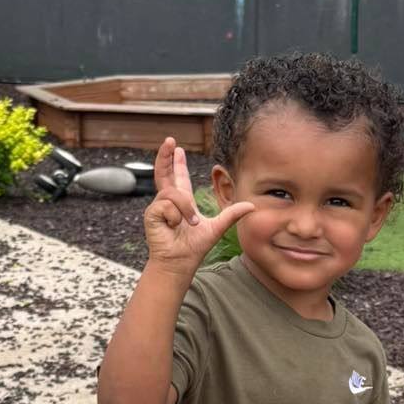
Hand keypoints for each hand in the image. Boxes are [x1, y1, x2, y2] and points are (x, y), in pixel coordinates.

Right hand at [142, 138, 253, 277]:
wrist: (180, 262)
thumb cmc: (194, 248)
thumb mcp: (217, 227)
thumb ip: (232, 215)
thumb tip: (251, 205)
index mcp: (182, 202)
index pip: (178, 177)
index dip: (177, 162)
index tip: (177, 148)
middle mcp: (168, 202)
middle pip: (164, 173)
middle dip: (165, 156)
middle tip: (169, 140)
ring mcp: (159, 207)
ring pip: (172, 192)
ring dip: (184, 208)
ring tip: (190, 222)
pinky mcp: (152, 214)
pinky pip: (166, 204)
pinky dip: (175, 215)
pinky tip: (174, 226)